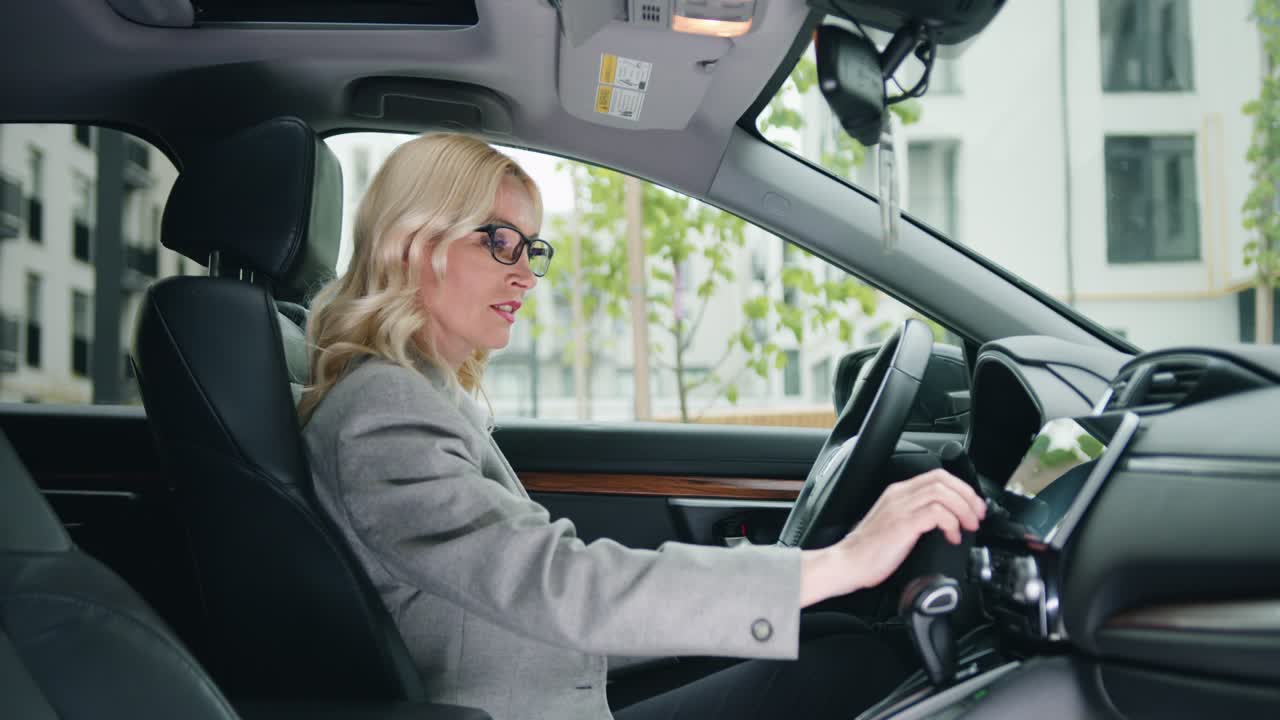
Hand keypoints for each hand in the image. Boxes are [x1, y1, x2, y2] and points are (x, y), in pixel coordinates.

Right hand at [800, 469, 984, 606]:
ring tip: (968, 526)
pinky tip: (952, 537)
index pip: (937, 476)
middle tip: (977, 516)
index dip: (961, 488)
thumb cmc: (870, 552)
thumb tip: (948, 522)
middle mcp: (899, 496)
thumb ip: (918, 517)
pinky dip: (951, 523)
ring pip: (942, 493)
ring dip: (963, 509)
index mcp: (898, 493)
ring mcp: (900, 508)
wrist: (848, 564)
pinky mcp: (902, 524)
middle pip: (943, 480)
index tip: (974, 506)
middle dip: (967, 496)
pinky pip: (936, 512)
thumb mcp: (897, 526)